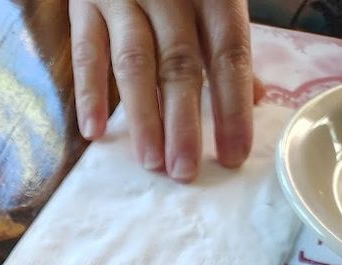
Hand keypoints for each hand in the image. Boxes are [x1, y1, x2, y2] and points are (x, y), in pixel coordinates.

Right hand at [69, 0, 254, 181]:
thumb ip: (228, 42)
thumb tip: (256, 98)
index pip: (228, 51)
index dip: (232, 105)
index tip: (233, 154)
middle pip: (180, 63)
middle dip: (184, 122)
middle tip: (185, 171)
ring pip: (135, 62)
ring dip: (143, 116)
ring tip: (150, 162)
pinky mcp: (84, 2)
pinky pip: (85, 51)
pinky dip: (89, 92)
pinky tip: (94, 132)